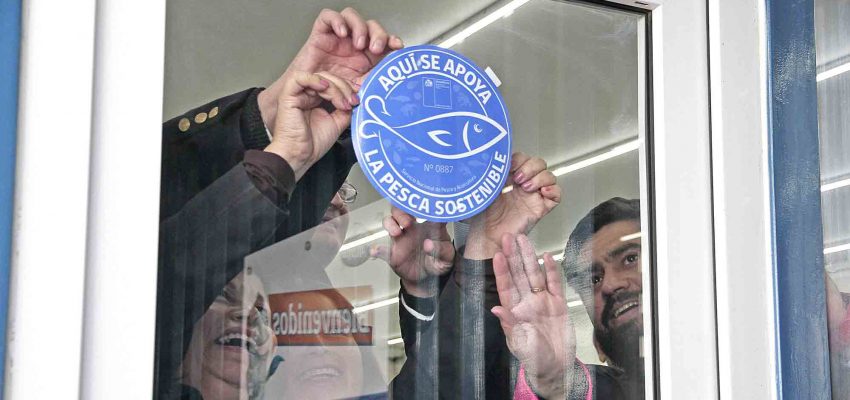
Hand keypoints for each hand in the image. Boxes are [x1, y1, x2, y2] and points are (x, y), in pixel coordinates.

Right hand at [258, 8, 403, 128]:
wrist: (301, 115)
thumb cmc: (324, 108)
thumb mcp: (356, 99)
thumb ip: (372, 90)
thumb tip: (394, 86)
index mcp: (364, 61)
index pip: (383, 43)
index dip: (392, 41)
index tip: (398, 49)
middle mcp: (351, 48)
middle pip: (370, 27)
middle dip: (378, 34)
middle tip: (377, 48)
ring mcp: (335, 41)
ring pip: (351, 17)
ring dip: (359, 26)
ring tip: (359, 43)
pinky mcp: (318, 37)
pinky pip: (327, 18)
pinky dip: (337, 21)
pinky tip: (343, 33)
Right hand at [263, 71, 355, 179]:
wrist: (299, 156)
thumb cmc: (312, 144)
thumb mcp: (337, 123)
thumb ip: (345, 109)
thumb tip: (354, 99)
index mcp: (317, 101)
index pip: (334, 84)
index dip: (347, 89)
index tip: (357, 101)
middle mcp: (307, 95)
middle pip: (328, 79)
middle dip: (344, 88)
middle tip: (352, 101)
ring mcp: (298, 95)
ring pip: (318, 77)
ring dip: (335, 87)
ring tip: (342, 103)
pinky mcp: (288, 96)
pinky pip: (299, 78)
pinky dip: (314, 79)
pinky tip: (325, 87)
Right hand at [373, 207, 454, 296]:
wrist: (427, 278)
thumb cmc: (438, 262)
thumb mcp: (446, 257)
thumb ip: (441, 250)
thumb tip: (428, 244)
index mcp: (429, 225)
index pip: (426, 209)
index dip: (423, 205)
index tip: (423, 209)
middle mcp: (413, 227)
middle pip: (403, 210)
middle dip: (403, 212)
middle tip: (407, 222)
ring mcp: (401, 237)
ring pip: (390, 221)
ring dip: (390, 224)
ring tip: (395, 232)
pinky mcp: (392, 252)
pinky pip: (383, 249)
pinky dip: (378, 250)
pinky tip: (375, 251)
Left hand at [464, 152, 560, 258]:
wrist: (487, 235)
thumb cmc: (482, 215)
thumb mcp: (485, 188)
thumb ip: (493, 173)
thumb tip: (497, 159)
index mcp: (510, 177)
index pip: (523, 158)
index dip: (520, 159)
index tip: (510, 166)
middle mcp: (524, 184)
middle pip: (539, 164)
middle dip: (530, 167)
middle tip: (518, 179)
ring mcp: (533, 196)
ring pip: (549, 176)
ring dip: (540, 177)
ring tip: (526, 188)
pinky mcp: (541, 208)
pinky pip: (556, 196)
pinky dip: (554, 190)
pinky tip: (543, 191)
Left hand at [491, 234, 575, 399]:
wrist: (556, 367)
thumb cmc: (533, 357)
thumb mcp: (519, 343)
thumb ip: (509, 325)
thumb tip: (496, 309)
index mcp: (515, 310)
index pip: (506, 286)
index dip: (502, 271)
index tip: (497, 254)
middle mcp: (527, 301)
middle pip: (519, 274)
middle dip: (514, 256)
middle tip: (508, 236)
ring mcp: (543, 301)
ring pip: (535, 274)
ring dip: (530, 257)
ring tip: (524, 239)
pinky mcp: (559, 304)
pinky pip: (555, 284)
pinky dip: (552, 271)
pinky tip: (547, 257)